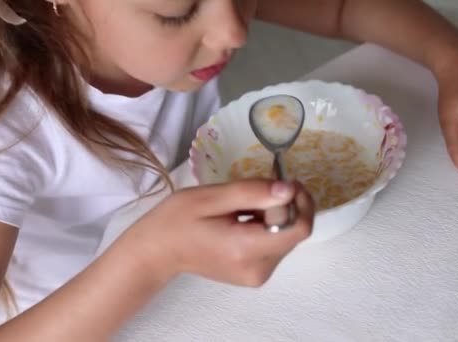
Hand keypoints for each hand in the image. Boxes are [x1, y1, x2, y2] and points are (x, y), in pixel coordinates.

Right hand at [133, 180, 314, 286]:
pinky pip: (277, 243)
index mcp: (246, 250)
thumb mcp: (211, 196)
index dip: (299, 200)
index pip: (298, 228)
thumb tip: (289, 189)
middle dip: (284, 205)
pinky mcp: (257, 273)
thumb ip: (252, 192)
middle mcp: (259, 269)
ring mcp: (258, 275)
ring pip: (288, 236)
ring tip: (242, 206)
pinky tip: (244, 218)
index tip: (282, 180)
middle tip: (257, 189)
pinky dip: (268, 225)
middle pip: (295, 231)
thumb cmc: (177, 220)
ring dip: (275, 214)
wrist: (158, 251)